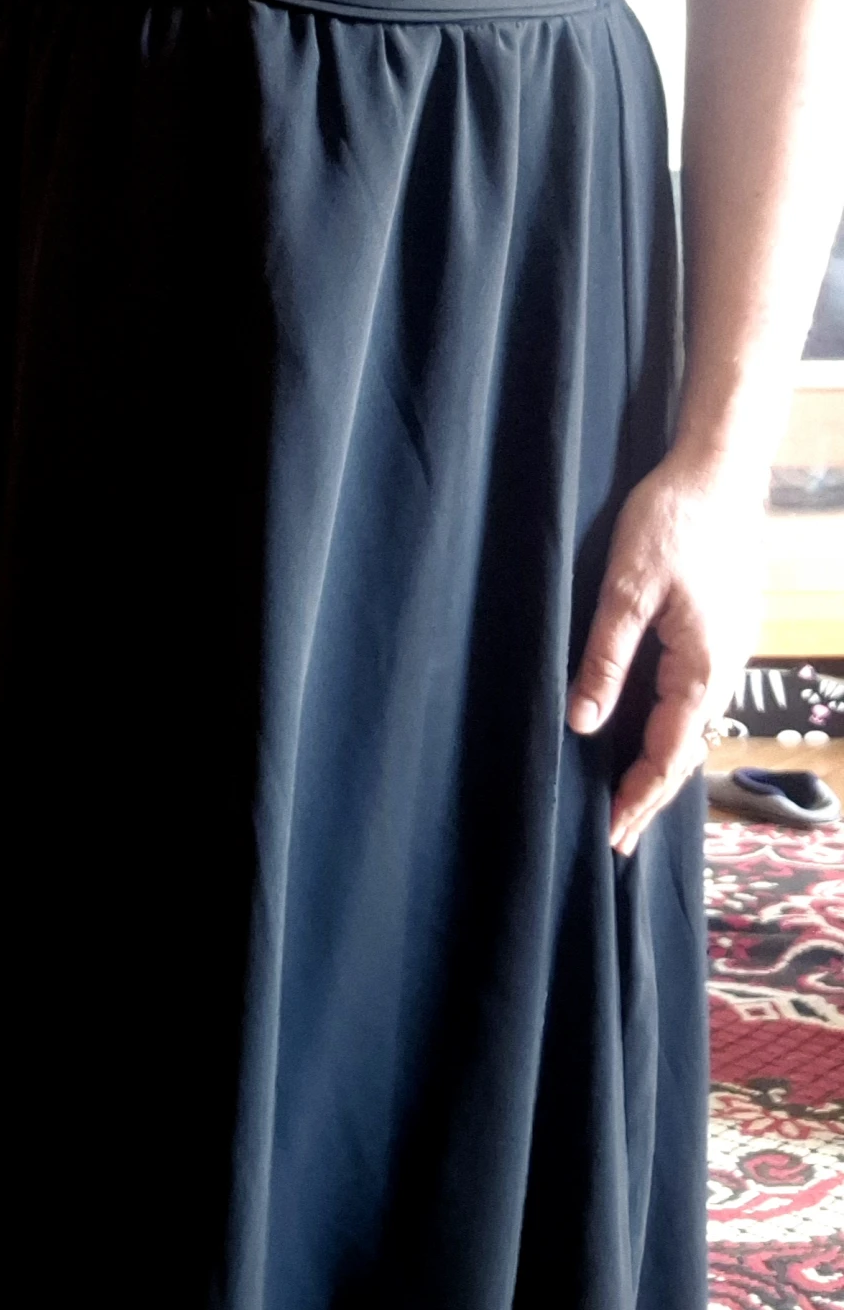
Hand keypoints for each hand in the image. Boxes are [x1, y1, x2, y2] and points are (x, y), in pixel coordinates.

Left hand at [566, 448, 766, 853]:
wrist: (720, 471)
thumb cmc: (673, 521)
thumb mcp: (627, 588)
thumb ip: (606, 657)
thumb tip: (583, 722)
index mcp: (702, 666)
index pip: (668, 753)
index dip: (638, 797)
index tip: (611, 835)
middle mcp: (723, 668)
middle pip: (685, 749)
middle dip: (650, 795)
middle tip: (617, 838)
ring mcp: (726, 651)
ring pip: (691, 725)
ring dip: (659, 763)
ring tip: (627, 798)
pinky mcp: (720, 632)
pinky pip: (694, 698)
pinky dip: (669, 728)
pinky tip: (649, 733)